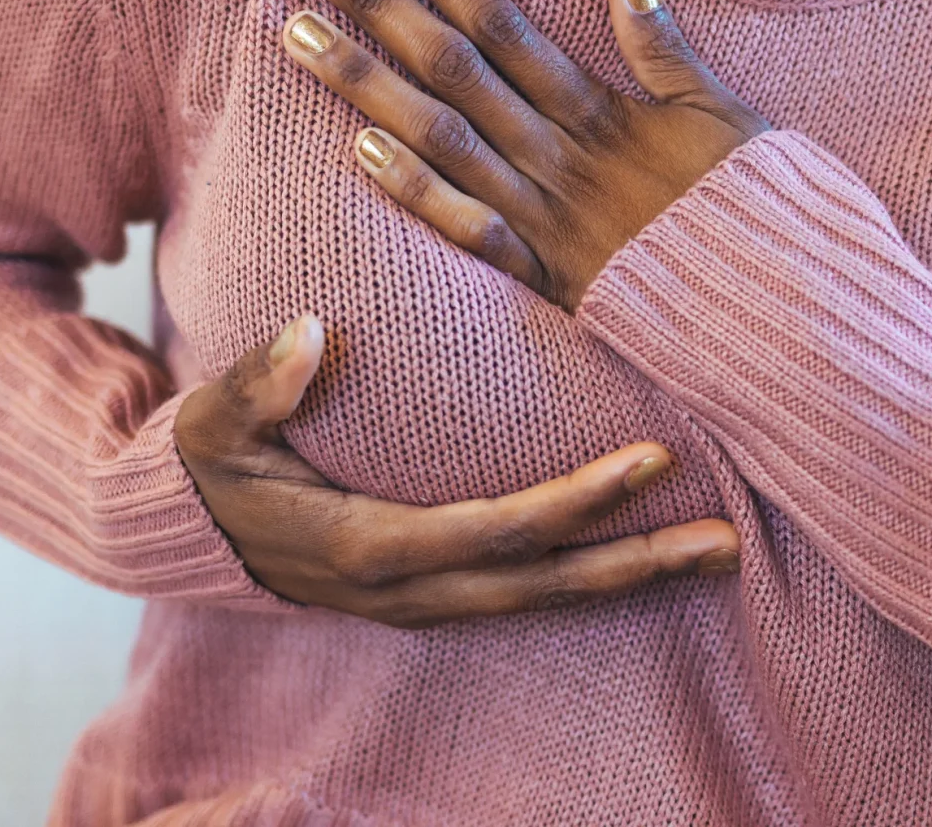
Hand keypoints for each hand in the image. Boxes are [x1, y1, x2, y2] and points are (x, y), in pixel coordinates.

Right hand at [175, 317, 740, 625]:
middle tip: (727, 542)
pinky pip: (525, 592)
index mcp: (370, 545)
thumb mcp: (215, 426)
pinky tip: (642, 556)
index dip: (577, 502)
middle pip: (544, 583)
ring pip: (545, 600)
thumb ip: (256, 385)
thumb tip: (305, 331)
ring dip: (630, 579)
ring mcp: (428, 600)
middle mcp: (412, 587)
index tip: (653, 462)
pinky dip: (590, 579)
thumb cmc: (219, 470)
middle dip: (637, 563)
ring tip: (714, 555)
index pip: (497, 529)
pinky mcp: (435, 593)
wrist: (203, 535)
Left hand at [284, 0, 767, 311]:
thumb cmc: (745, 204)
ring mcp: (542, 214)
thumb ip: (666, 44)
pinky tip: (361, 150)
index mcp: (598, 109)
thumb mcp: (721, 111)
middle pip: (453, 66)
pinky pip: (470, 233)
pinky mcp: (540, 275)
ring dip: (369, 85)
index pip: (503, 22)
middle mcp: (556, 152)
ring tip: (300, 37)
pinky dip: (417, 195)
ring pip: (441, 137)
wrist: (767, 302)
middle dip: (378, 7)